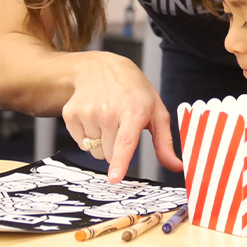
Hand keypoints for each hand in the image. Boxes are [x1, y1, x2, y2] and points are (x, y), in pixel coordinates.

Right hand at [61, 51, 182, 182]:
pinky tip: (95, 118)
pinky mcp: (70, 114)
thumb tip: (176, 166)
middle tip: (122, 127)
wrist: (102, 68)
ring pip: (95, 152)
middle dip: (117, 150)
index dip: (120, 161)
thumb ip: (165, 143)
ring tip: (108, 120)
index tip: (115, 177)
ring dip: (103, 143)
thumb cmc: (135, 92)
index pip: (126, 141)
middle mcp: (109, 111)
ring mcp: (87, 112)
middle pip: (110, 155)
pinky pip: (81, 143)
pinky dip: (88, 137)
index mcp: (134, 110)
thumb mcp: (156, 112)